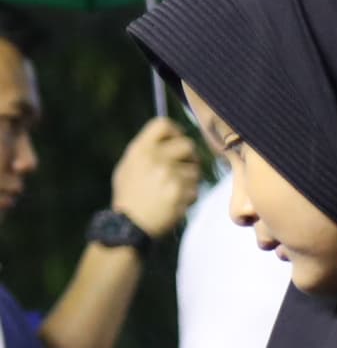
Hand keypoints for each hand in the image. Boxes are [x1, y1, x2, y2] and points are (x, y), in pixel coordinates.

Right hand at [109, 117, 202, 238]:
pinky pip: (195, 188)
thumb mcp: (129, 166)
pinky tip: (174, 202)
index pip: (163, 124)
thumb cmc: (130, 195)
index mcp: (140, 149)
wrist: (131, 224)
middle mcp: (155, 158)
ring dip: (190, 179)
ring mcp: (169, 174)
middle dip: (190, 156)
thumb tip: (171, 137)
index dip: (175, 131)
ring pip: (195, 169)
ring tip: (173, 190)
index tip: (178, 140)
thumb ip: (148, 150)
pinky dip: (189, 196)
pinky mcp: (180, 191)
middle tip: (186, 166)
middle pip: (187, 144)